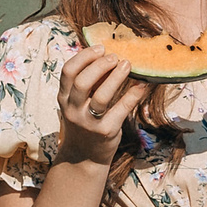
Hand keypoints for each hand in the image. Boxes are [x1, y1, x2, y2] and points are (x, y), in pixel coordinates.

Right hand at [53, 44, 151, 165]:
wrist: (84, 157)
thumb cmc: (84, 122)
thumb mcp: (78, 103)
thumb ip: (89, 82)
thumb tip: (109, 55)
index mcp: (64, 98)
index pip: (68, 71)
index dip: (84, 56)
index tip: (100, 48)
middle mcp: (72, 110)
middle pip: (82, 82)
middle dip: (100, 65)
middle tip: (115, 57)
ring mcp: (88, 122)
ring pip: (101, 96)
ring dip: (116, 77)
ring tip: (127, 65)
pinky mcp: (106, 132)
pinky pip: (121, 109)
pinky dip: (133, 95)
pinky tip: (142, 85)